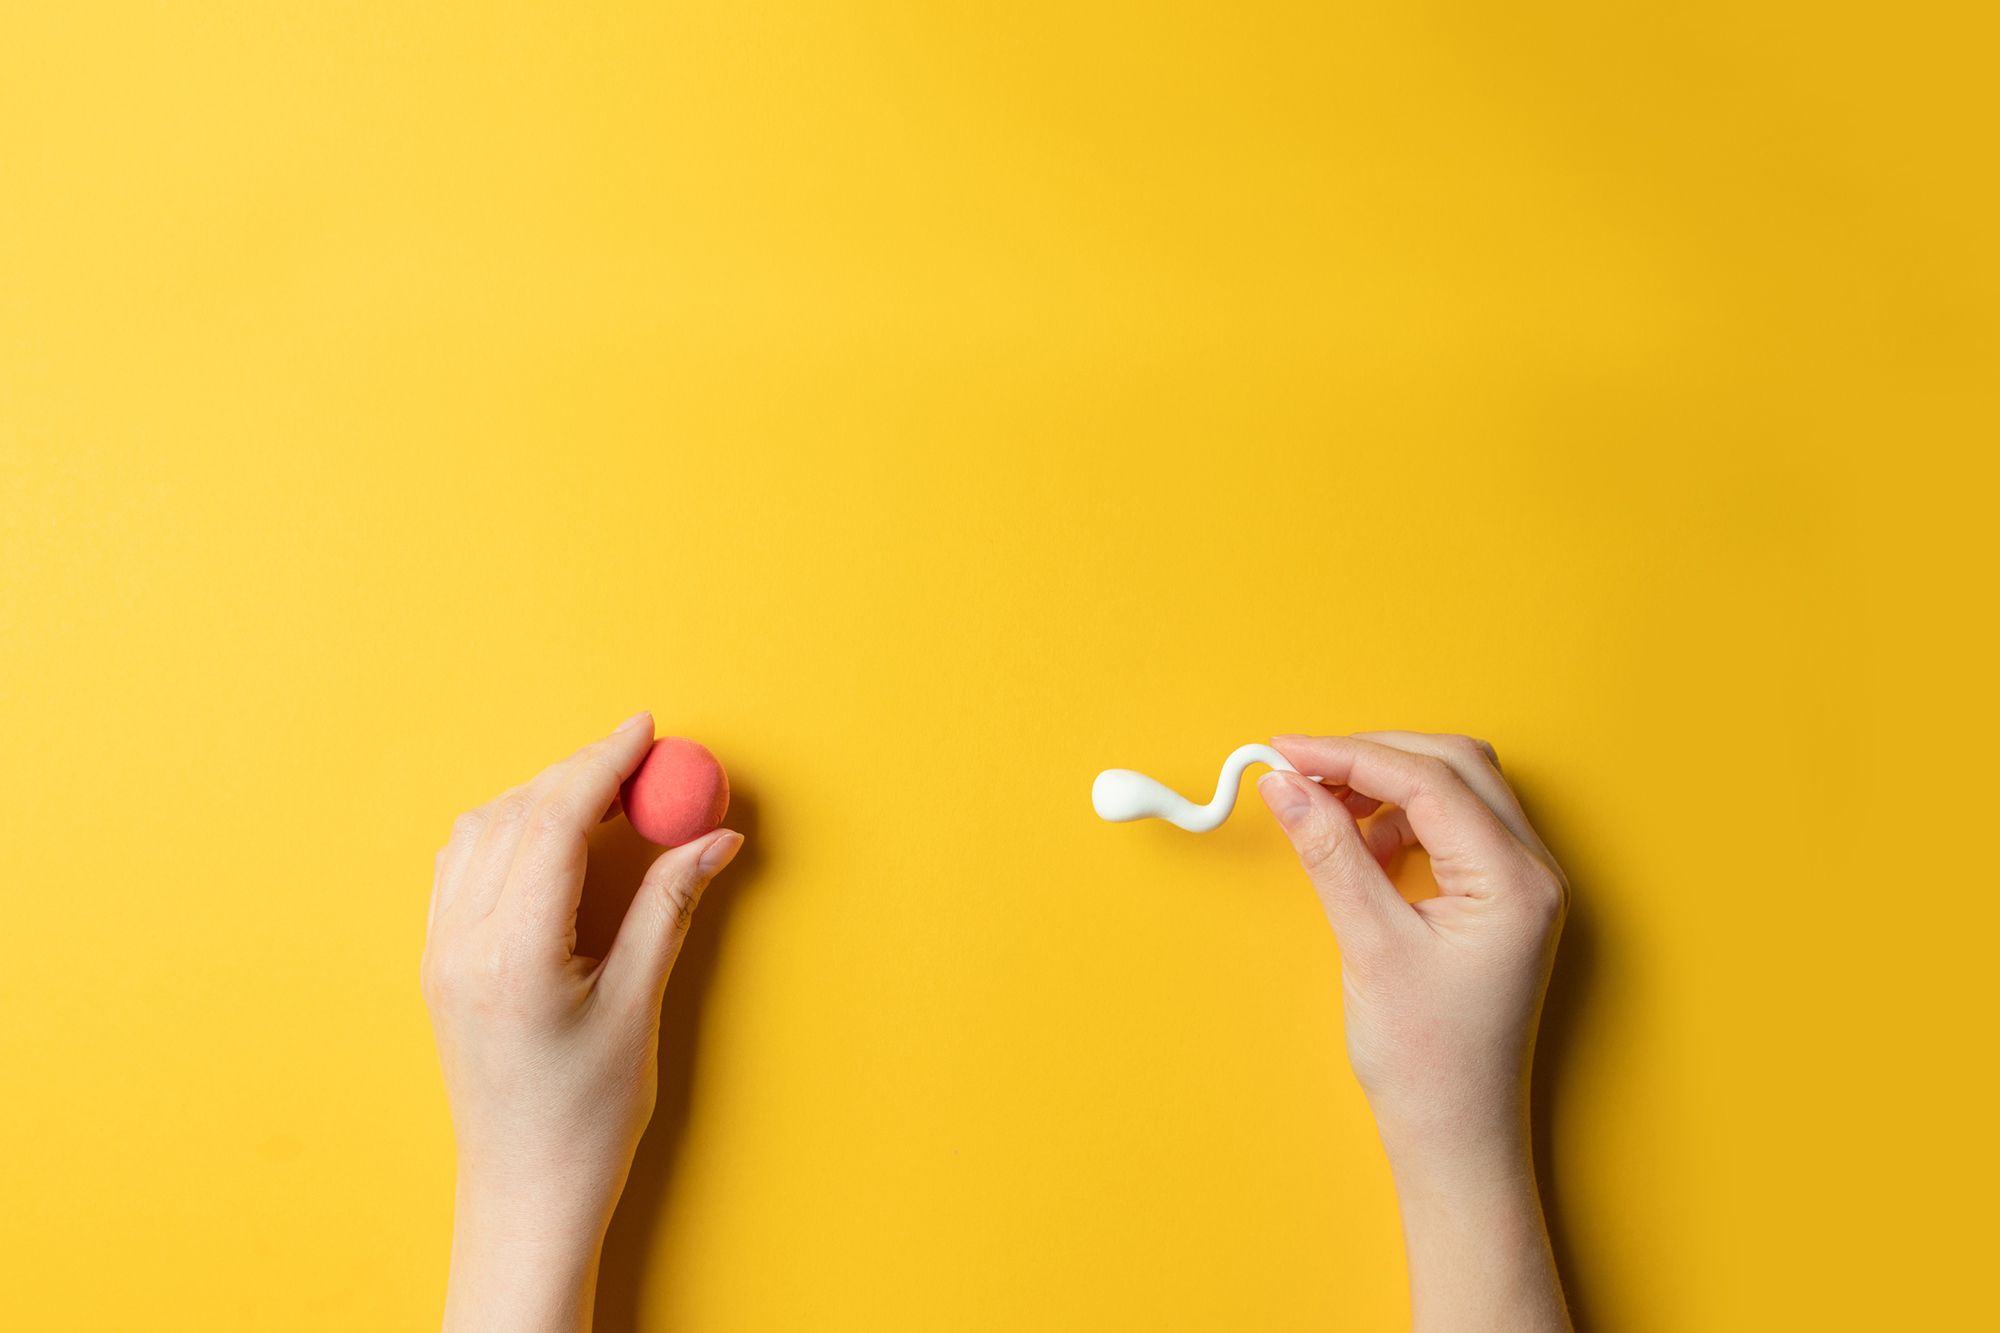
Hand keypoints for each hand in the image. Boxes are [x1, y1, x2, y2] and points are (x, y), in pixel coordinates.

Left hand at [422, 712, 742, 1332]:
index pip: (556, 821)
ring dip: (543, 796)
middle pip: (519, 814)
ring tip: (607, 794)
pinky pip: (463, 863)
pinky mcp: (438, 961)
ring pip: (482, 830)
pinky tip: (553, 836)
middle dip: (583, 773)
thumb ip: (671, 906)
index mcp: (516, 954)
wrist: (525, 1188)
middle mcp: (464, 942)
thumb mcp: (641, 1005)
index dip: (604, 763)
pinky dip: (510, 828)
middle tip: (645, 759)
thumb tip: (714, 836)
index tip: (646, 729)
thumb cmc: (589, 1114)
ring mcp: (441, 950)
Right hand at [1258, 731, 1569, 1331]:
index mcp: (1513, 880)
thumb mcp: (1370, 945)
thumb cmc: (1428, 1060)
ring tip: (1326, 815)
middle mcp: (1533, 871)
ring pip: (1457, 789)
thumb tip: (1287, 784)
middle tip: (1299, 770)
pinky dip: (1403, 821)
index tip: (1283, 752)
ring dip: (1388, 787)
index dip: (1348, 755)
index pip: (1428, 780)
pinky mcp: (1501, 899)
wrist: (1457, 1133)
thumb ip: (1330, 852)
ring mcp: (1522, 884)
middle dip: (1371, 758)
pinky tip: (1362, 849)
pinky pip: (1455, 827)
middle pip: (1454, 765)